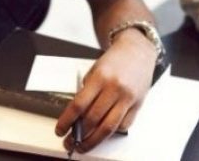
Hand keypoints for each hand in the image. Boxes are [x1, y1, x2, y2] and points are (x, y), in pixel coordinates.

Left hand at [55, 28, 156, 151]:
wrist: (138, 51)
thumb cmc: (115, 60)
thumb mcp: (95, 70)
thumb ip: (87, 91)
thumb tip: (76, 116)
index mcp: (100, 77)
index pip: (79, 105)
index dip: (67, 121)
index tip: (60, 130)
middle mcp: (114, 88)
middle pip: (93, 119)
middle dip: (79, 135)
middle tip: (71, 142)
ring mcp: (127, 98)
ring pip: (108, 128)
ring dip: (94, 141)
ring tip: (84, 146)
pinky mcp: (138, 105)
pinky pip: (122, 125)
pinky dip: (112, 132)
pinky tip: (103, 133)